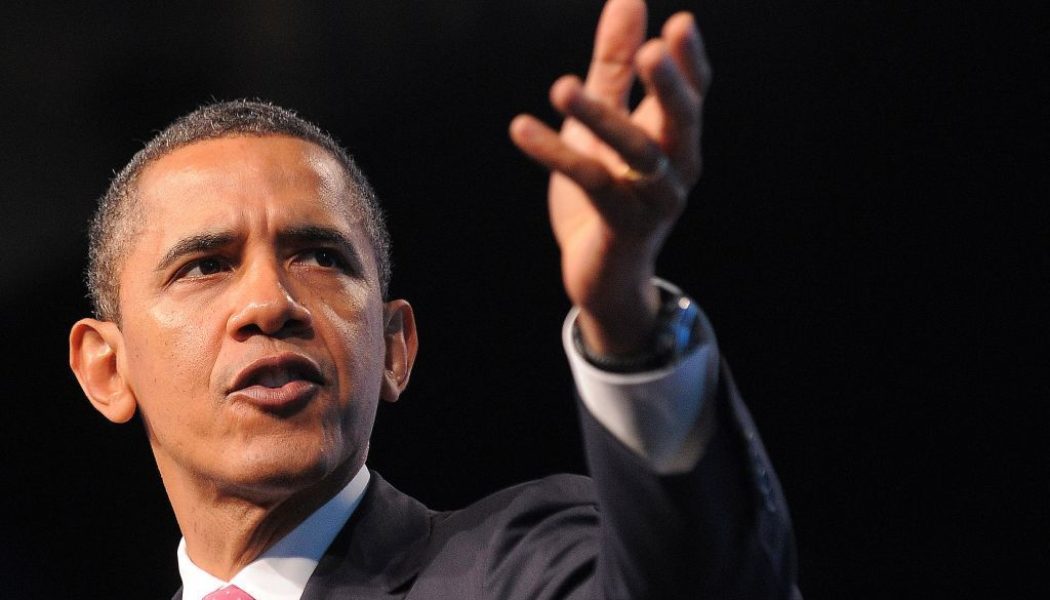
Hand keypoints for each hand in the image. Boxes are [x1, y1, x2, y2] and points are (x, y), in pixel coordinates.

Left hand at [510, 0, 710, 355]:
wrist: (602, 273)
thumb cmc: (606, 190)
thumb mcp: (604, 120)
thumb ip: (616, 64)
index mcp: (676, 137)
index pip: (693, 92)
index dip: (689, 60)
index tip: (679, 23)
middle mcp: (677, 168)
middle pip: (681, 121)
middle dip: (668, 86)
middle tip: (651, 51)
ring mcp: (653, 201)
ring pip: (635, 155)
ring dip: (599, 119)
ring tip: (561, 87)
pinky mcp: (622, 226)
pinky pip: (591, 184)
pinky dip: (555, 154)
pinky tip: (520, 127)